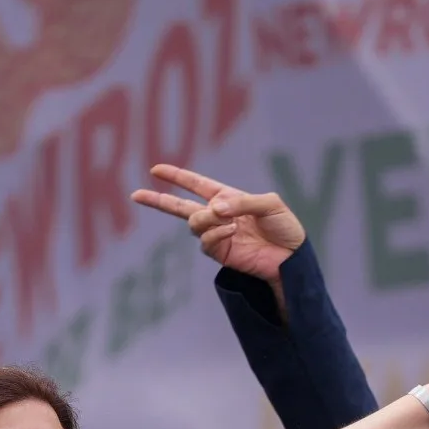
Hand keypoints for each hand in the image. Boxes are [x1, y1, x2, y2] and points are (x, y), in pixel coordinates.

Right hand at [130, 164, 303, 283]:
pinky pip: (205, 241)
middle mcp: (218, 215)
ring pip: (193, 223)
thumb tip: (213, 208)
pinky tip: (231, 231)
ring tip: (231, 223)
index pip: (196, 184)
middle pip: (179, 207)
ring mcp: (217, 235)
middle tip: (135, 195)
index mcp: (227, 197)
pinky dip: (215, 233)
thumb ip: (241, 202)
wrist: (292, 258)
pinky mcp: (220, 253)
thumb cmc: (285, 227)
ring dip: (208, 219)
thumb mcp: (269, 205)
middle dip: (158, 200)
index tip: (156, 170)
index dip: (177, 177)